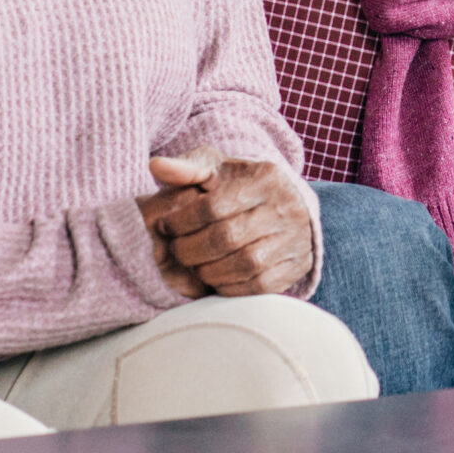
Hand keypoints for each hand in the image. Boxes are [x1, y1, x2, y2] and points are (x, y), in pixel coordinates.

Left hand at [137, 148, 316, 298]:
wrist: (286, 206)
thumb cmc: (240, 187)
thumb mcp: (217, 169)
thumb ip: (186, 168)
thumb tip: (155, 166)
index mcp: (265, 178)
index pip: (214, 205)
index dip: (183, 221)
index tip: (166, 226)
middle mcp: (286, 207)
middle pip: (228, 237)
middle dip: (192, 249)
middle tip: (177, 251)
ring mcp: (295, 239)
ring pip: (245, 264)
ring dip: (210, 270)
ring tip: (195, 265)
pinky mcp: (298, 266)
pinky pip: (260, 285)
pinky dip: (232, 286)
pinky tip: (216, 278)